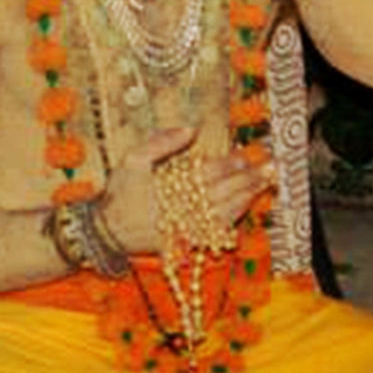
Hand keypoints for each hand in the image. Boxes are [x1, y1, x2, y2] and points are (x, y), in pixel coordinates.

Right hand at [98, 127, 277, 252]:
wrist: (106, 231)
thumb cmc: (119, 193)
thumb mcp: (133, 160)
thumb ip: (161, 142)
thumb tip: (191, 129)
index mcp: (172, 185)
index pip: (210, 172)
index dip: (230, 164)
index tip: (244, 155)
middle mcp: (182, 208)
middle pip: (223, 192)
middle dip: (246, 180)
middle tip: (266, 170)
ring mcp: (186, 228)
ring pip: (224, 213)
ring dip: (245, 199)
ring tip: (261, 186)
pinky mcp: (186, 243)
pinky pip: (215, 233)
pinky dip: (231, 220)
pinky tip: (242, 209)